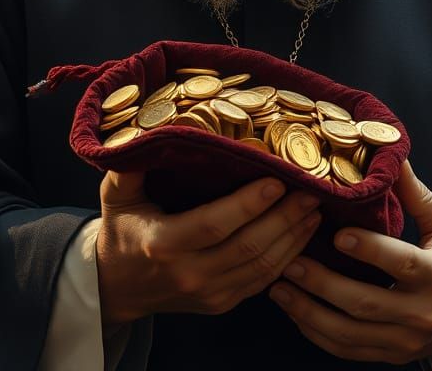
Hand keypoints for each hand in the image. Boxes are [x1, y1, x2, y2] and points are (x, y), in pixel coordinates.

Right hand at [95, 169, 321, 329]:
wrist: (116, 287)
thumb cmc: (121, 230)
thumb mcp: (116, 194)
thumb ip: (129, 164)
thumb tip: (150, 127)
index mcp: (163, 243)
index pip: (214, 224)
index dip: (248, 204)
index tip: (276, 180)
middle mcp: (189, 273)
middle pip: (248, 246)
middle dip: (285, 217)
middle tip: (311, 190)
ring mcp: (209, 293)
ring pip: (262, 266)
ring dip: (294, 236)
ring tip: (314, 207)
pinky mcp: (222, 303)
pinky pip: (263, 281)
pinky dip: (288, 257)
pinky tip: (303, 233)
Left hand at [268, 160, 431, 363]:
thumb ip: (415, 193)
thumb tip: (391, 155)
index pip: (401, 262)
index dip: (369, 250)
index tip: (338, 234)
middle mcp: (422, 312)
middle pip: (366, 303)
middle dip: (323, 284)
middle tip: (290, 261)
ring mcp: (405, 340)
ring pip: (350, 334)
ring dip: (309, 313)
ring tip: (279, 288)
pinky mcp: (392, 355)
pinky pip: (348, 351)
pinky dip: (318, 335)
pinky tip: (294, 312)